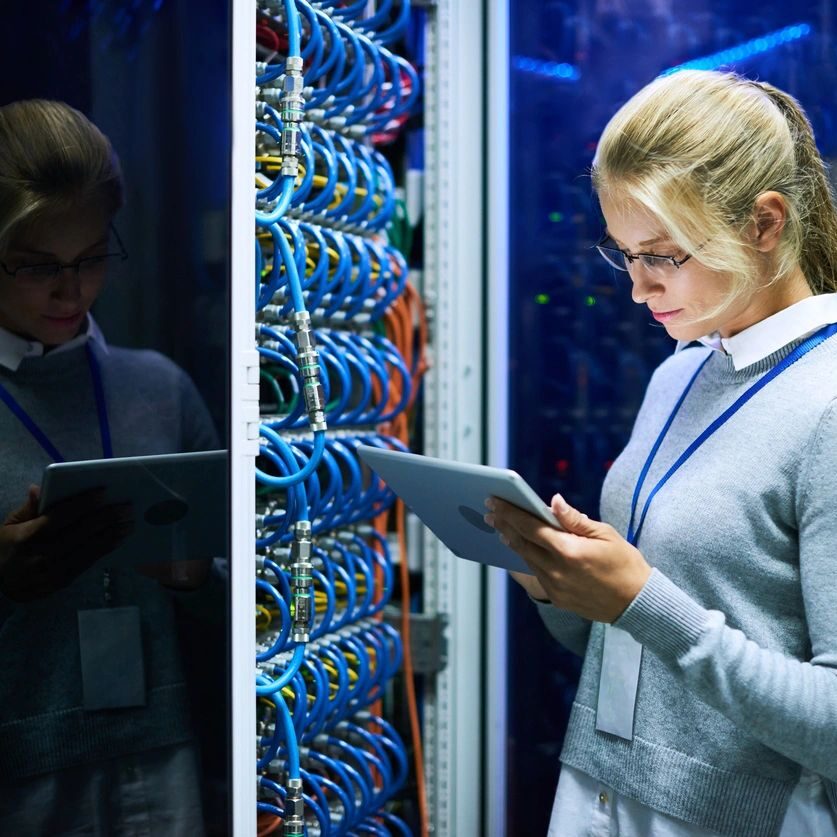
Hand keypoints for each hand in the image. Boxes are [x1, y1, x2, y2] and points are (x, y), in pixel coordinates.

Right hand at [0, 486, 133, 602]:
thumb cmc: (5, 546)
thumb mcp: (9, 524)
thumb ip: (29, 508)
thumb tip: (39, 488)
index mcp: (26, 536)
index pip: (60, 517)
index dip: (83, 504)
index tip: (104, 492)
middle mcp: (41, 555)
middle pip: (80, 533)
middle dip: (106, 518)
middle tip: (126, 507)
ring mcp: (52, 572)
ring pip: (88, 550)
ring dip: (111, 535)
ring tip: (128, 523)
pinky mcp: (61, 582)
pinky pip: (87, 563)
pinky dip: (104, 550)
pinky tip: (117, 539)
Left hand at [485, 493, 651, 622]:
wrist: (637, 603)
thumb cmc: (625, 563)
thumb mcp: (605, 534)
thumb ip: (574, 519)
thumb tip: (553, 502)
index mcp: (569, 551)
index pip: (530, 527)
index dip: (510, 512)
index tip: (494, 501)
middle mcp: (557, 570)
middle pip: (522, 543)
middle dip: (503, 525)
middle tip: (489, 511)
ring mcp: (555, 587)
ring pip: (526, 559)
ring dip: (512, 542)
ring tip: (500, 528)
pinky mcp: (557, 598)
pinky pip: (535, 574)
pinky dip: (526, 558)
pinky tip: (520, 548)